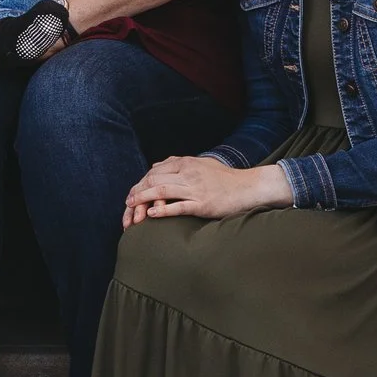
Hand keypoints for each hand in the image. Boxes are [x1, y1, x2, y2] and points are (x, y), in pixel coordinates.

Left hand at [122, 158, 289, 227]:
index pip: (154, 172)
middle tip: (127, 205)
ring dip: (143, 200)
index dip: (140, 184)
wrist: (249, 187)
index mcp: (186, 163)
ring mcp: (195, 188)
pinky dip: (163, 209)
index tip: (131, 195)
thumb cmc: (225, 178)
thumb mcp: (201, 164)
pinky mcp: (202, 203)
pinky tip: (152, 214)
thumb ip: (179, 164)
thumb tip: (158, 165)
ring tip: (132, 209)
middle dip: (137, 193)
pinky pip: (178, 206)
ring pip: (161, 191)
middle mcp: (188, 173)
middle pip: (153, 180)